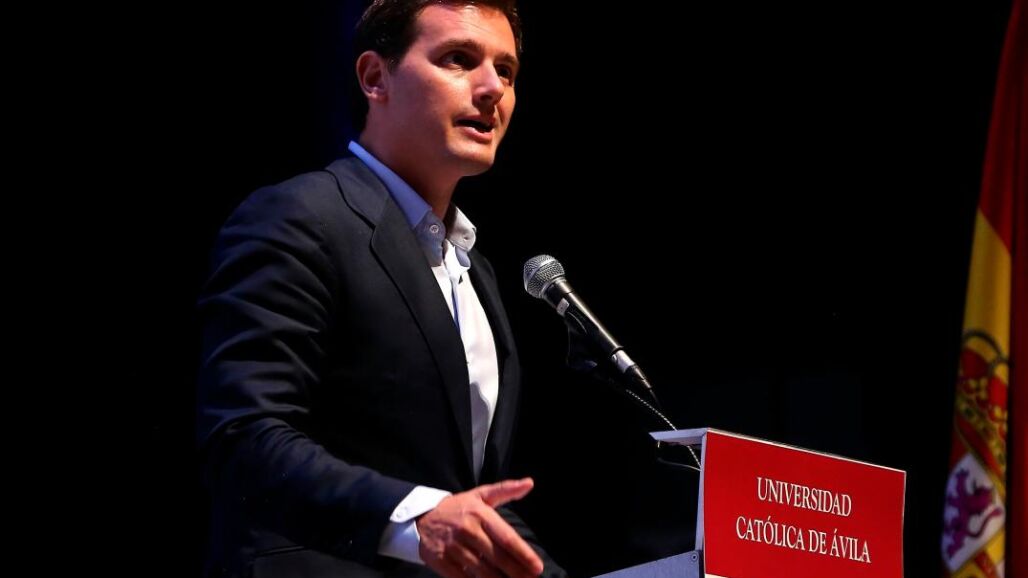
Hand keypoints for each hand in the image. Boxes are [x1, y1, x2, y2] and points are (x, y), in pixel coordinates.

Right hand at [416, 478, 543, 577]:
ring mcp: (453, 546)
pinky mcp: (440, 560)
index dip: (523, 554)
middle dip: (516, 572)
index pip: (506, 537)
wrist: (421, 517)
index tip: (537, 567)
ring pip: (482, 571)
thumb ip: (506, 490)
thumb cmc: (458, 508)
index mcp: (480, 514)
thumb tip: (530, 483)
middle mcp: (468, 529)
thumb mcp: (480, 495)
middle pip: (497, 557)